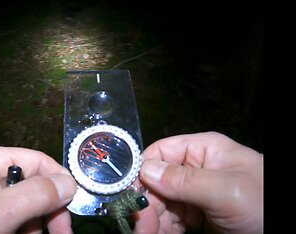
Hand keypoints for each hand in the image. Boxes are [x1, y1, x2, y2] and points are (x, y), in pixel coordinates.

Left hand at [0, 146, 76, 233]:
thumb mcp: (1, 211)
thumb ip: (37, 195)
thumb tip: (71, 184)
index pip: (39, 162)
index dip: (59, 181)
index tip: (72, 204)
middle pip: (39, 186)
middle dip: (50, 210)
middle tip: (62, 232)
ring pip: (33, 206)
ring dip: (38, 225)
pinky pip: (22, 217)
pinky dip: (27, 229)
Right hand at [134, 132, 262, 233]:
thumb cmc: (264, 206)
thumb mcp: (228, 191)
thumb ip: (186, 179)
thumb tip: (145, 169)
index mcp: (204, 151)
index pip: (160, 153)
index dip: (142, 172)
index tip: (132, 196)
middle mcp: (195, 169)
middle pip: (156, 182)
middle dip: (147, 204)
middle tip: (140, 227)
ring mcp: (196, 194)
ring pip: (160, 204)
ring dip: (152, 220)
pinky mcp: (198, 216)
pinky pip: (170, 220)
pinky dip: (162, 229)